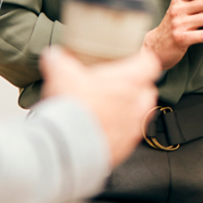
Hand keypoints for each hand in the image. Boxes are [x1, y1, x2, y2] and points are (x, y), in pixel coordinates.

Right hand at [39, 47, 161, 166]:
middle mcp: (136, 104)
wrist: (67, 145)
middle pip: (148, 91)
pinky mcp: (125, 147)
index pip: (150, 64)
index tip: (136, 61)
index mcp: (128, 81)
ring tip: (111, 110)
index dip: (143, 61)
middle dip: (136, 88)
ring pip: (141, 115)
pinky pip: (129, 137)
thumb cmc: (72, 107)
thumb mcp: (60, 74)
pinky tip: (103, 131)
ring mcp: (132, 127)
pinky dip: (120, 133)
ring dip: (130, 111)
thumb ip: (58, 61)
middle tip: (118, 87)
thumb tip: (52, 56)